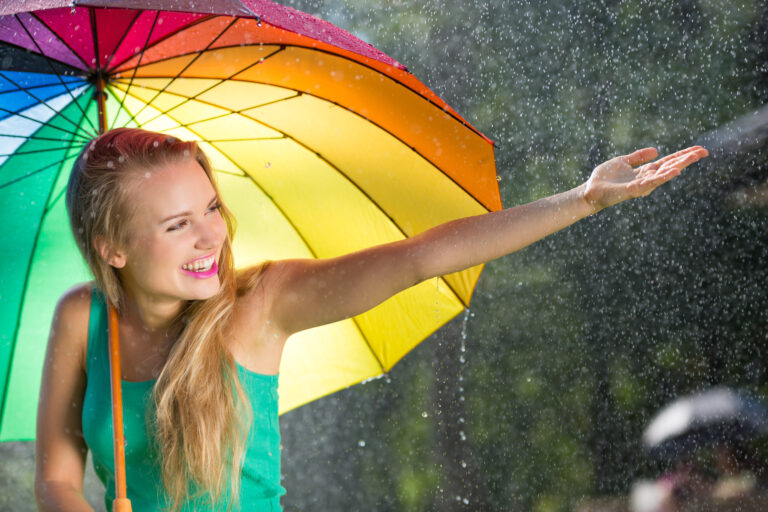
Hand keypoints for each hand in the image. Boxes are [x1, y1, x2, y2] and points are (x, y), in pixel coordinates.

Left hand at [582, 146, 708, 210]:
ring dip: (679, 165)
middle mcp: (646, 178)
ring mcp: (641, 185)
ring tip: (693, 157)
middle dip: (686, 159)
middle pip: (670, 167)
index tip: (699, 149)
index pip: (667, 161)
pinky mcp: (633, 189)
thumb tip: (656, 150)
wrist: (590, 191)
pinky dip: (663, 177)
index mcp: (644, 171)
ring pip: (664, 174)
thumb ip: (638, 157)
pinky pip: (650, 182)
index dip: (682, 155)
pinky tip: (674, 171)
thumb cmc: (604, 178)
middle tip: (704, 151)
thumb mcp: (622, 162)